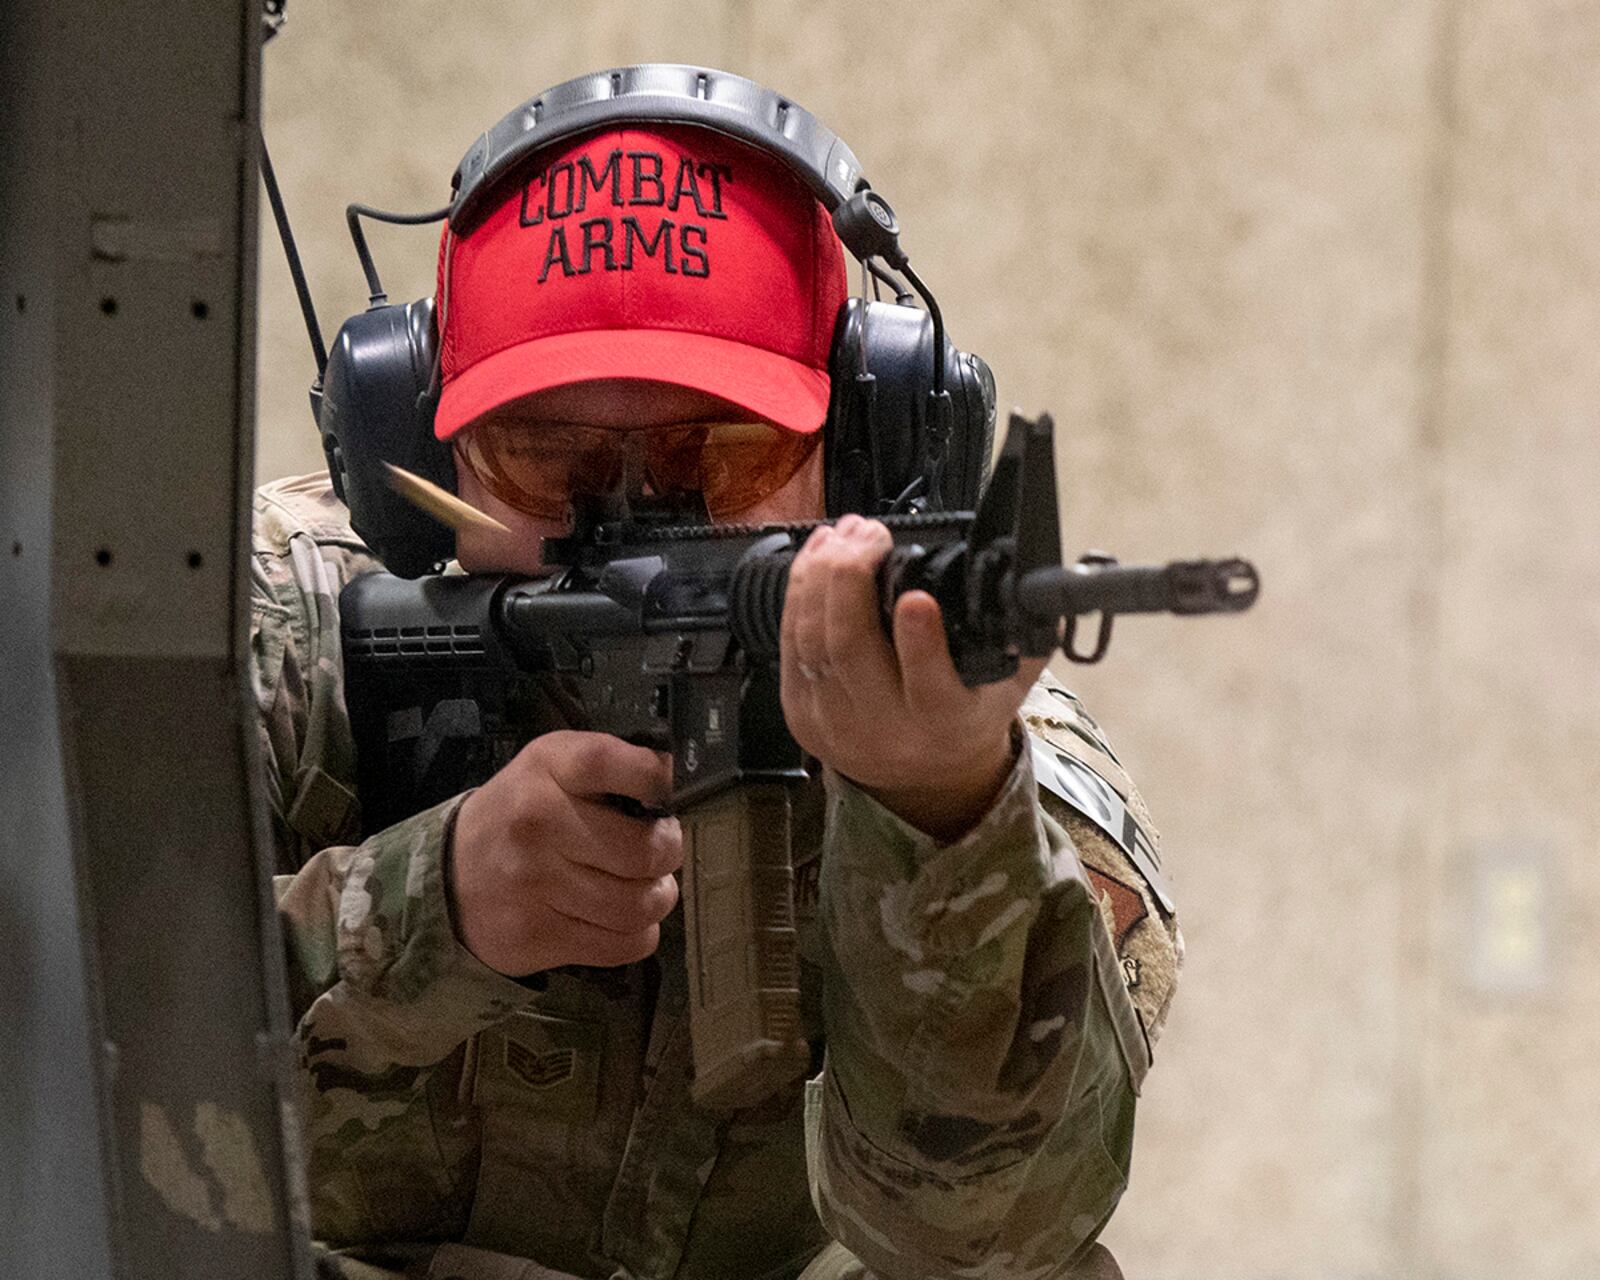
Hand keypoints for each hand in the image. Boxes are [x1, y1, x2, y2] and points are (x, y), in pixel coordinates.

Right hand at [450, 731, 683, 975]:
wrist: (447, 877)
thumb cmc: (520, 814)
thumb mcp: (551, 767)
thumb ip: (609, 764)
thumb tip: (674, 777)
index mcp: (545, 769)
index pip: (607, 763)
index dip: (653, 779)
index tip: (665, 794)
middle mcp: (537, 824)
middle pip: (643, 851)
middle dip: (667, 852)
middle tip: (659, 851)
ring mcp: (535, 885)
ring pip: (639, 905)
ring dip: (657, 898)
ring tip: (646, 888)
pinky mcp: (537, 936)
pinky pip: (622, 945)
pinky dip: (639, 935)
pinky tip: (623, 919)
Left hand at [779, 515, 1047, 841]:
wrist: (922, 774)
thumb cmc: (968, 711)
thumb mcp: (1008, 684)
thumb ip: (1023, 638)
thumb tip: (1033, 581)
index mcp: (945, 723)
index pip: (930, 688)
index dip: (920, 644)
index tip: (916, 598)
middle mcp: (886, 729)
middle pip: (851, 650)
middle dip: (851, 579)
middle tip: (870, 533)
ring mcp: (834, 722)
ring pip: (813, 641)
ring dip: (821, 575)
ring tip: (845, 533)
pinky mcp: (799, 713)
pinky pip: (790, 643)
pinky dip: (799, 591)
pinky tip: (816, 554)